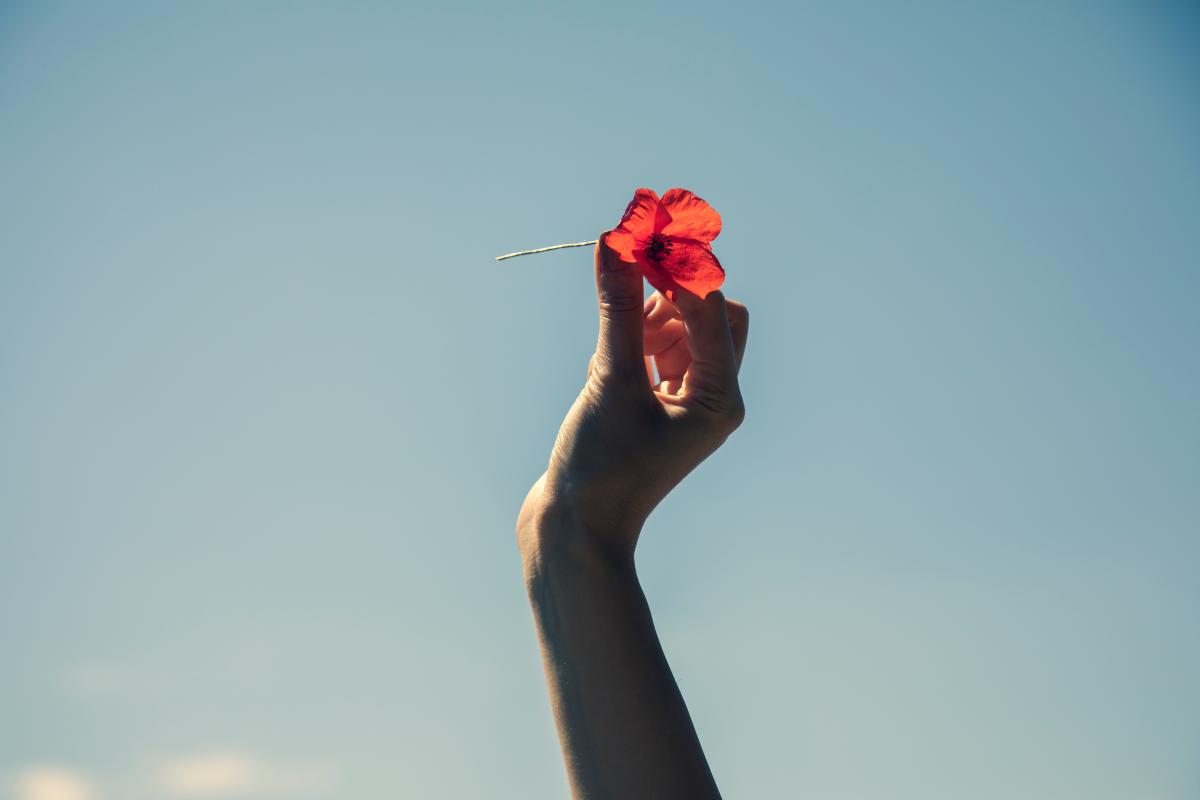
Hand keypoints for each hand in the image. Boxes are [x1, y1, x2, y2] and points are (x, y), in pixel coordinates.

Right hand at [518, 232, 748, 566]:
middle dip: (667, 293)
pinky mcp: (651, 407)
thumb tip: (616, 243)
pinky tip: (602, 362)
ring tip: (607, 342)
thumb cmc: (601, 467)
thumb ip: (618, 307)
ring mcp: (682, 404)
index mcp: (720, 398)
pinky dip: (629, 341)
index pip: (715, 309)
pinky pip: (651, 353)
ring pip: (677, 331)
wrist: (573, 531)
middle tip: (625, 272)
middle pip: (707, 316)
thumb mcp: (610, 379)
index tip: (639, 234)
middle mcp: (712, 399)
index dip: (679, 269)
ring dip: (644, 318)